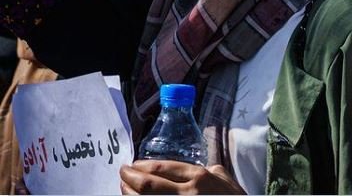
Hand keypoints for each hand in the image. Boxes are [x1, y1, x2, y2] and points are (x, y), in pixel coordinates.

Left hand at [120, 160, 244, 194]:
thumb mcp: (224, 179)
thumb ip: (208, 171)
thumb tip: (192, 167)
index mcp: (200, 177)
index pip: (161, 168)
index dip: (141, 166)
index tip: (132, 165)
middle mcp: (187, 193)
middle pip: (147, 184)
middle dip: (129, 178)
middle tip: (121, 173)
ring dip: (128, 193)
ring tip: (123, 187)